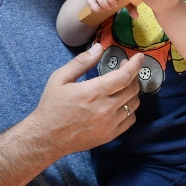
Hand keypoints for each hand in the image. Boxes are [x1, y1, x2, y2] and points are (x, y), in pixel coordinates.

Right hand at [26, 43, 142, 156]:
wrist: (47, 138)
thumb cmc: (52, 106)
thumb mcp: (60, 78)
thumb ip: (81, 62)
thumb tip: (99, 48)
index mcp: (94, 92)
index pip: (124, 77)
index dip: (135, 65)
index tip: (139, 57)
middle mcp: (106, 109)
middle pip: (132, 89)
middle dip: (133, 75)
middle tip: (124, 68)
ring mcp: (110, 124)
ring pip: (134, 105)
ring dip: (132, 92)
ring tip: (122, 85)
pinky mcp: (109, 136)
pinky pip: (130, 120)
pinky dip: (130, 109)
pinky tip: (121, 103)